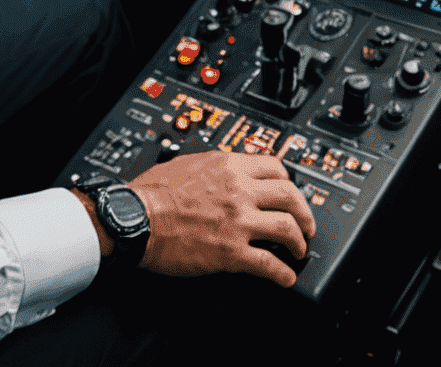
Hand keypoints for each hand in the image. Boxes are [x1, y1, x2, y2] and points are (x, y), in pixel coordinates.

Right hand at [109, 152, 315, 286]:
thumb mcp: (187, 163)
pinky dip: (282, 273)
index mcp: (227, 166)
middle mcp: (237, 190)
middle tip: (304, 225)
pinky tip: (284, 277)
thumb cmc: (151, 193)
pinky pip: (269, 264)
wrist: (136, 219)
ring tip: (297, 251)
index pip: (275, 167)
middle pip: (290, 196)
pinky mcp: (231, 252)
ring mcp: (237, 221)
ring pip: (287, 228)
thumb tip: (225, 172)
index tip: (289, 193)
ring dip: (298, 243)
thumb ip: (214, 167)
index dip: (287, 182)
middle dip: (304, 213)